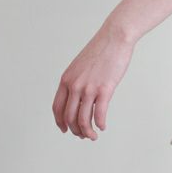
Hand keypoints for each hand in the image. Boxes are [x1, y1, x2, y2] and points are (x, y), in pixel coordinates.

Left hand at [52, 21, 134, 140]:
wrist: (114, 37)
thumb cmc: (101, 49)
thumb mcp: (80, 65)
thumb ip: (76, 80)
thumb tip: (79, 96)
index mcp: (66, 79)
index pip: (57, 108)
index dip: (60, 122)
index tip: (65, 129)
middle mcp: (74, 85)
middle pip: (69, 117)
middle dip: (75, 130)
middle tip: (83, 135)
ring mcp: (88, 88)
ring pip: (83, 120)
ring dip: (87, 132)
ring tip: (93, 135)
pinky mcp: (104, 89)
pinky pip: (99, 114)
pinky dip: (100, 124)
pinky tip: (103, 126)